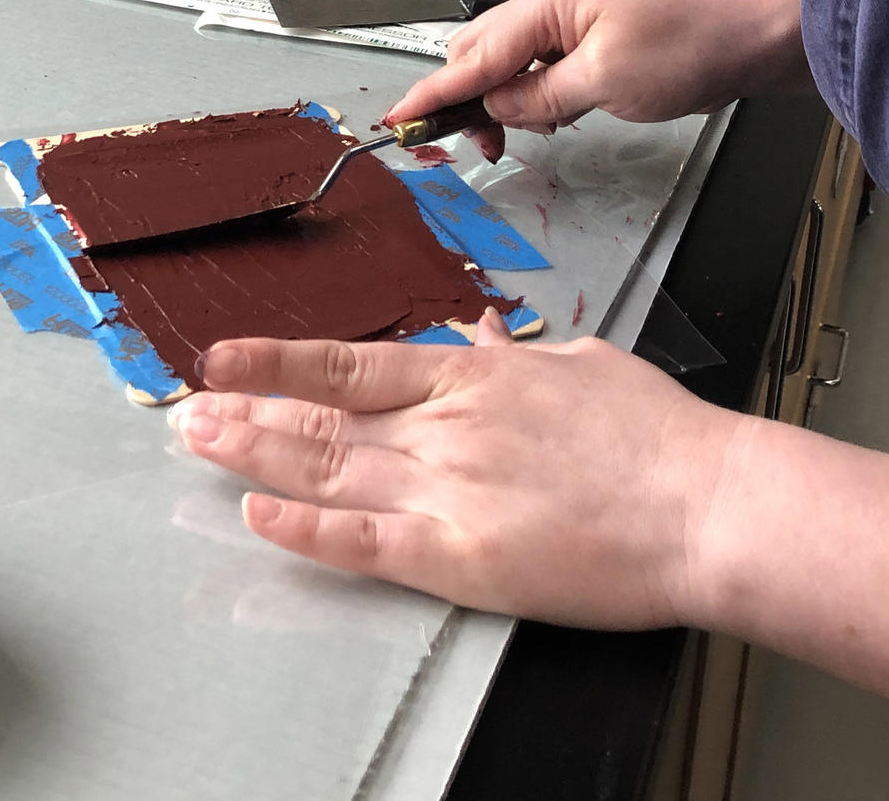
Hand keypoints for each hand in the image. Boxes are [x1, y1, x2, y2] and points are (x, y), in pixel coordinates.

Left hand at [170, 320, 741, 627]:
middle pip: (324, 416)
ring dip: (255, 457)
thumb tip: (476, 333)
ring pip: (330, 469)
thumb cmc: (659, 437)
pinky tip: (261, 517)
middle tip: (183, 408)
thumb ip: (515, 354)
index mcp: (475, 377)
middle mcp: (449, 426)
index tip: (225, 355)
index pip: (353, 362)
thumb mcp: (582, 366)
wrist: (706, 502)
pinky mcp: (466, 556)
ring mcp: (451, 489)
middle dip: (247, 411)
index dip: (280, 359)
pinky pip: (369, 543)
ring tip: (200, 443)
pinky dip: (309, 531)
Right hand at [388, 0, 805, 137]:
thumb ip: (539, 97)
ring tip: (519, 136)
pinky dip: (529, 99)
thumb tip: (493, 107)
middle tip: (478, 147)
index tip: (396, 120)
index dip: (434, 92)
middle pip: (479, 54)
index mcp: (546, 1)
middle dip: (466, 100)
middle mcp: (545, 3)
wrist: (736, 44)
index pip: (476, 55)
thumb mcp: (604, 81)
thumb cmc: (679, 53)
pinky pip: (532, 71)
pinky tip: (548, 120)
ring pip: (503, 65)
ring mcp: (563, 21)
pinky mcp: (579, 42)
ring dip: (501, 103)